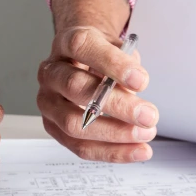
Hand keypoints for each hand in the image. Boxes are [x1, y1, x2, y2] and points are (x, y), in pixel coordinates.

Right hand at [38, 0, 157, 162]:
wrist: (81, 61)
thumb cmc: (101, 56)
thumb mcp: (117, 48)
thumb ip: (126, 66)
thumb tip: (134, 91)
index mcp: (66, 43)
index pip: (82, 47)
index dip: (112, 64)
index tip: (142, 81)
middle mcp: (51, 72)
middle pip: (76, 88)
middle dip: (117, 105)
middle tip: (148, 115)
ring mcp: (47, 101)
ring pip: (73, 123)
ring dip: (114, 133)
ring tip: (145, 133)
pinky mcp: (52, 126)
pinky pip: (78, 146)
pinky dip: (111, 152)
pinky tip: (136, 150)